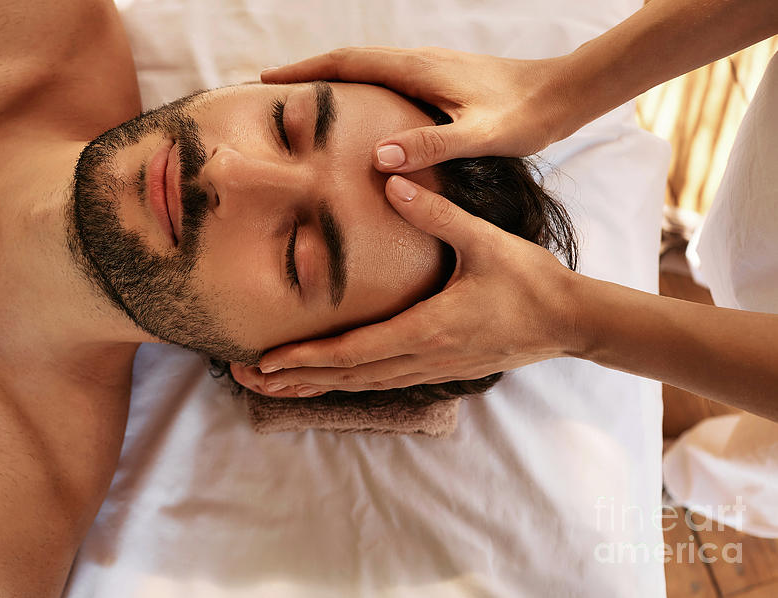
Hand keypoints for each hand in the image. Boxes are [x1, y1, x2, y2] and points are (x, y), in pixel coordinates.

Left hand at [239, 176, 583, 397]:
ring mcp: (431, 369)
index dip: (305, 358)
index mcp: (428, 328)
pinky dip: (346, 382)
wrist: (569, 320)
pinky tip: (327, 380)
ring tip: (271, 386)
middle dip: (293, 380)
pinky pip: (381, 382)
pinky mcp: (439, 368)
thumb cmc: (529, 280)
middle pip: (346, 377)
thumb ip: (436, 214)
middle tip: (244, 380)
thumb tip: (392, 179)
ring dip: (314, 386)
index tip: (264, 363)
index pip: (353, 351)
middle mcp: (423, 357)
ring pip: (361, 384)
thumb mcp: (485, 241)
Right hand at [261, 46, 576, 168]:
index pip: (349, 64)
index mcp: (418, 70)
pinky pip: (387, 78)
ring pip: (369, 67)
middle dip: (310, 72)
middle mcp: (419, 62)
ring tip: (307, 99)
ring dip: (334, 78)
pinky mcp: (441, 80)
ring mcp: (430, 69)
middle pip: (351, 61)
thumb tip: (379, 157)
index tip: (269, 80)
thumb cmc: (525, 116)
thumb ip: (432, 145)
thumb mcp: (480, 136)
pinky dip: (360, 86)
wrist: (562, 94)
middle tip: (275, 89)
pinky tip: (362, 111)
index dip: (306, 72)